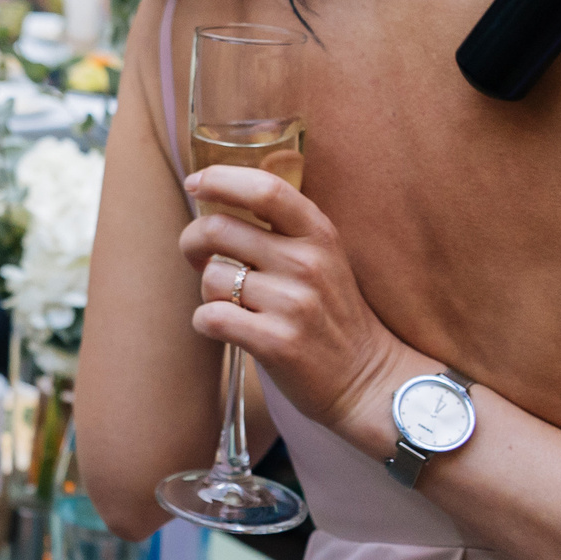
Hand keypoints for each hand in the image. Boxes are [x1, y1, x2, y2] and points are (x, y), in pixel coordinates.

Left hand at [178, 166, 429, 459]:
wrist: (367, 380)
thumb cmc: (331, 315)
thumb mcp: (323, 257)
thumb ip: (282, 229)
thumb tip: (217, 201)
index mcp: (318, 234)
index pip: (265, 189)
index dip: (221, 179)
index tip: (195, 183)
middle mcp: (306, 263)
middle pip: (218, 229)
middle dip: (193, 241)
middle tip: (198, 257)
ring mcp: (293, 304)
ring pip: (211, 276)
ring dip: (208, 290)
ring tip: (231, 303)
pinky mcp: (276, 343)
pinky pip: (210, 317)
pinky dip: (206, 322)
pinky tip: (224, 327)